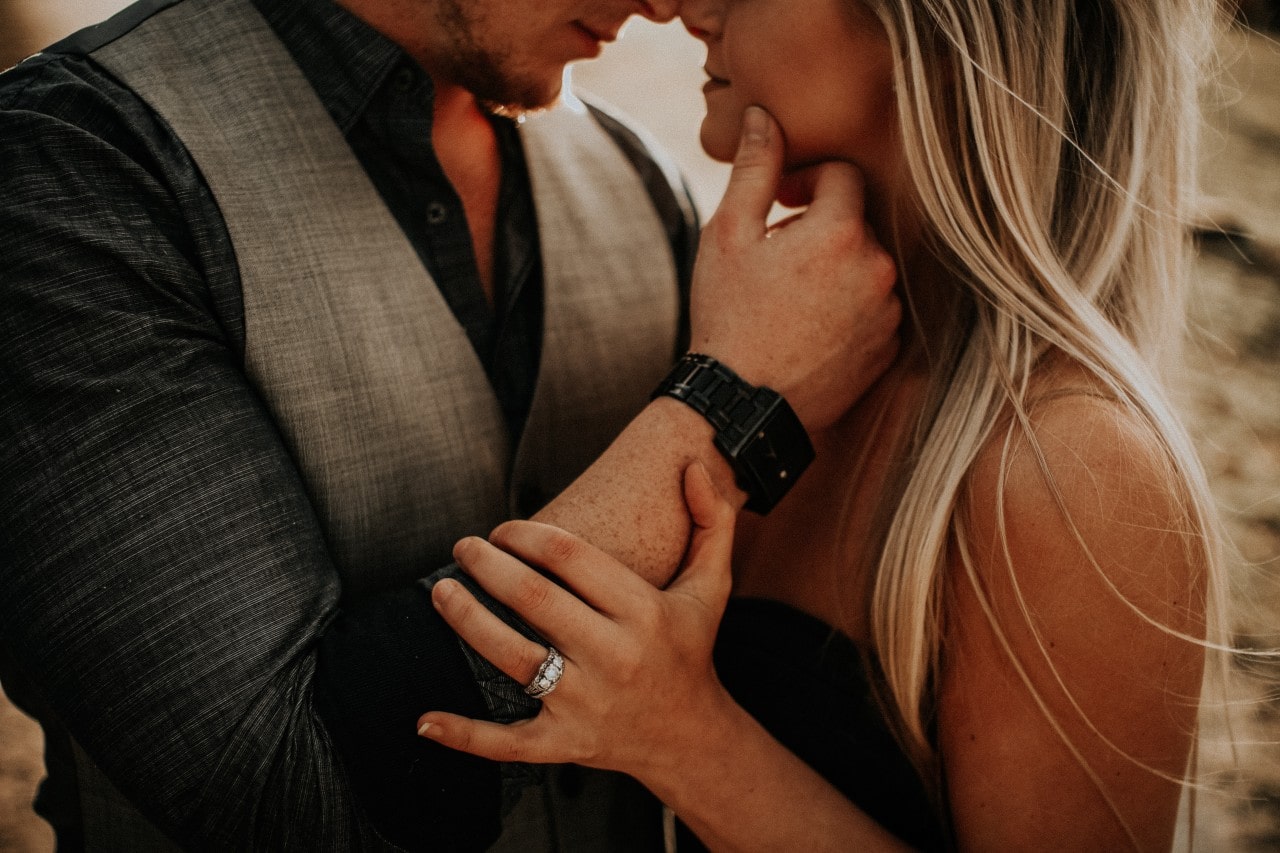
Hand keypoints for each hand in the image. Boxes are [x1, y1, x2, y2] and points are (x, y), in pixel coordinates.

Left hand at [416, 463, 735, 781]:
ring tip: (441, 591)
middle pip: (534, 599)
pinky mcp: (564, 742)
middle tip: (464, 546)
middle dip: (488, 565)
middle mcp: (615, 656)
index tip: (504, 528)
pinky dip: (464, 734)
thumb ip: (712, 522)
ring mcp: (586, 703)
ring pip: (513, 657)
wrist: (690, 736)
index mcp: (644, 611)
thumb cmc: (689, 648)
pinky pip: (506, 740)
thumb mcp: (711, 586)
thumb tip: (692, 465)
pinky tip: (425, 719)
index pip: (569, 556)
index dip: (526, 534)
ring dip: (466, 620)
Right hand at [689, 105, 900, 431]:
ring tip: (788, 295)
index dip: (807, 181)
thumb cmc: (728, 317)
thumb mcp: (727, 234)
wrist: (741, 406)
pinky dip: (848, 306)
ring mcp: (887, 313)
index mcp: (841, 232)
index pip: (842, 175)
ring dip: (835, 267)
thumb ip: (755, 169)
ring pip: (866, 265)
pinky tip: (807, 325)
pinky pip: (874, 307)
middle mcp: (877, 269)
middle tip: (774, 254)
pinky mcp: (887, 349)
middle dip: (819, 226)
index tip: (778, 202)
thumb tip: (765, 116)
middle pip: (857, 221)